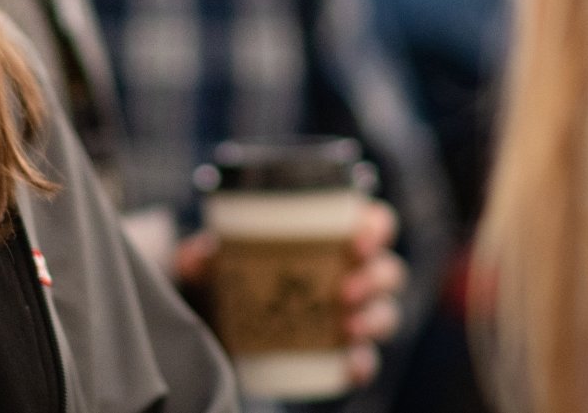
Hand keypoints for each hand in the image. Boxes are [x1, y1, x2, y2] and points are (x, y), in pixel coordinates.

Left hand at [176, 200, 406, 386]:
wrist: (222, 329)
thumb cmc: (233, 279)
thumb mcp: (214, 264)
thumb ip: (201, 257)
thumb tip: (198, 256)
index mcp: (334, 239)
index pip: (376, 223)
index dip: (377, 227)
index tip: (359, 239)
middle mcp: (352, 274)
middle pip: (389, 271)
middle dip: (376, 278)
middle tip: (346, 290)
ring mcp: (351, 316)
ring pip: (386, 313)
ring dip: (374, 318)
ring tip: (347, 327)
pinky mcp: (341, 355)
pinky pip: (366, 360)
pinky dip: (363, 363)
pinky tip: (349, 365)